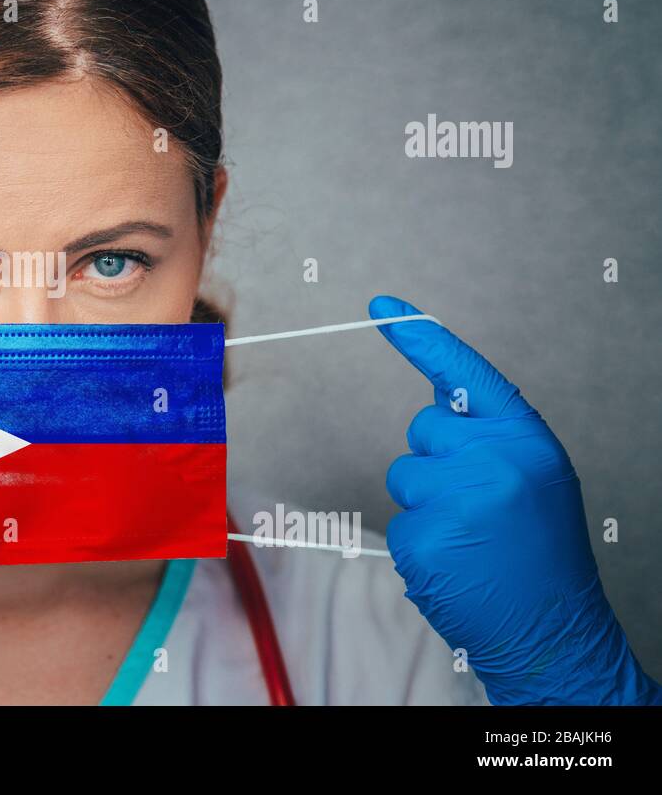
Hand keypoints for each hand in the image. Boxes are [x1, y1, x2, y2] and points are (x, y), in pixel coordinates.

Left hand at [370, 295, 659, 705]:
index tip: (381, 304)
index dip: (420, 337)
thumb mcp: (533, 477)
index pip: (464, 374)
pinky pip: (398, 521)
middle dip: (437, 461)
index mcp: (524, 439)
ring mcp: (455, 500)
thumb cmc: (541, 551)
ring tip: (470, 539)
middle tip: (478, 506)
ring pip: (403, 476)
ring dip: (426, 504)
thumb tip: (436, 397)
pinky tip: (456, 563)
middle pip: (422, 430)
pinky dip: (419, 543)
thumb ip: (488, 436)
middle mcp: (492, 461)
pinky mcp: (424, 539)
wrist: (555, 631)